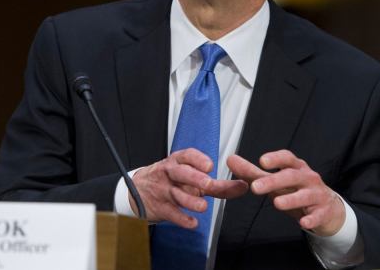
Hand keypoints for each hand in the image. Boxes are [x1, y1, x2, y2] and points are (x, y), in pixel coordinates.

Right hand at [130, 148, 247, 227]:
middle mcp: (169, 174)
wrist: (137, 191)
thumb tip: (243, 186)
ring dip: (190, 200)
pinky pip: (170, 213)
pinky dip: (181, 219)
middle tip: (208, 184)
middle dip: (194, 177)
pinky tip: (192, 223)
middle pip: (181, 173)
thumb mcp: (191, 178)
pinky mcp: (159, 207)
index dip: (198, 160)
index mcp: (177, 162)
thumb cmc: (170, 182)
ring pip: (176, 194)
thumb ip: (217, 184)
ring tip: (203, 206)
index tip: (210, 165)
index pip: (186, 156)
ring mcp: (163, 190)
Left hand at [227, 150, 344, 235]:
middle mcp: (308, 178)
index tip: (261, 161)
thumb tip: (230, 159)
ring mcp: (317, 194)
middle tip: (255, 187)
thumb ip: (252, 172)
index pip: (287, 158)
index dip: (275, 158)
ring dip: (291, 199)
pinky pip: (318, 215)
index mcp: (296, 167)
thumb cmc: (296, 189)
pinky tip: (303, 222)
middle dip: (274, 181)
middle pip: (292, 176)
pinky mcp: (323, 212)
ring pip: (305, 195)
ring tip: (276, 203)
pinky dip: (311, 218)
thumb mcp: (276, 180)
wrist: (327, 207)